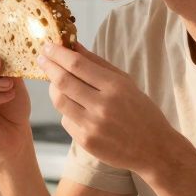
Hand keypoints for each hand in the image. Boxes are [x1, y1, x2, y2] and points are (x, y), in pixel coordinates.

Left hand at [37, 42, 180, 174]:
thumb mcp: (126, 83)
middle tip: (42, 58)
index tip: (48, 45)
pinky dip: (66, 111)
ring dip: (53, 88)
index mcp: (115, 87)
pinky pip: (66, 121)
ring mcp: (92, 126)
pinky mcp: (86, 142)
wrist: (153, 149)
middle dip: (49, 66)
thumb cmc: (141, 111)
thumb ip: (98, 64)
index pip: (77, 65)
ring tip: (54, 80)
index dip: (58, 53)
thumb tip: (73, 45)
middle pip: (63, 81)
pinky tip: (74, 106)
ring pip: (59, 101)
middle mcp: (102, 106)